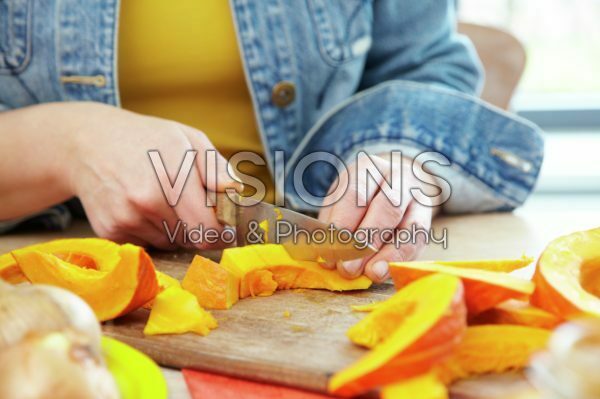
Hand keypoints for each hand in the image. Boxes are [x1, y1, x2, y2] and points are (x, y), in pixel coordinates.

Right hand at [65, 103, 238, 248]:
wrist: (87, 142)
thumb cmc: (146, 139)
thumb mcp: (187, 138)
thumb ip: (216, 168)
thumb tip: (235, 193)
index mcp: (174, 177)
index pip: (209, 227)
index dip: (222, 232)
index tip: (227, 229)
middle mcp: (148, 201)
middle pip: (193, 238)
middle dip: (199, 227)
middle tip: (192, 206)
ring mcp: (127, 218)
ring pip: (171, 242)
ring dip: (175, 228)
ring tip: (160, 198)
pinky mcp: (110, 231)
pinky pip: (147, 243)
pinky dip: (151, 231)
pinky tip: (140, 205)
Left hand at [318, 153, 435, 282]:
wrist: (392, 184)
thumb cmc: (358, 197)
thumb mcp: (339, 202)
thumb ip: (334, 226)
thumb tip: (329, 260)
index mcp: (366, 167)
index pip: (355, 195)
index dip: (343, 226)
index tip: (331, 253)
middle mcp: (396, 176)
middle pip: (386, 207)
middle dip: (366, 242)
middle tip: (348, 268)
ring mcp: (416, 195)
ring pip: (408, 225)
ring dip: (388, 254)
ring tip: (372, 273)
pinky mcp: (426, 216)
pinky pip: (418, 238)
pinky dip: (402, 257)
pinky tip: (387, 271)